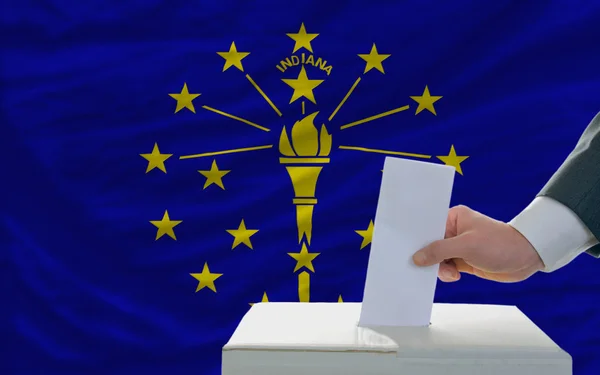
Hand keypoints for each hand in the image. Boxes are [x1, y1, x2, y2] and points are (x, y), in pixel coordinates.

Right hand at [412, 205, 544, 281]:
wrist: (526, 257)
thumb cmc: (501, 243)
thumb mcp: (466, 246)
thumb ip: (439, 251)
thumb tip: (418, 257)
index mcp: (453, 217)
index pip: (428, 227)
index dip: (417, 239)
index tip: (409, 250)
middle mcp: (454, 231)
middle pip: (430, 245)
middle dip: (428, 257)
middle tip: (426, 266)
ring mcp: (459, 246)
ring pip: (437, 259)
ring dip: (440, 268)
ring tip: (451, 272)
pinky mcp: (464, 260)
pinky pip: (447, 267)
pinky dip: (447, 274)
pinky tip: (455, 276)